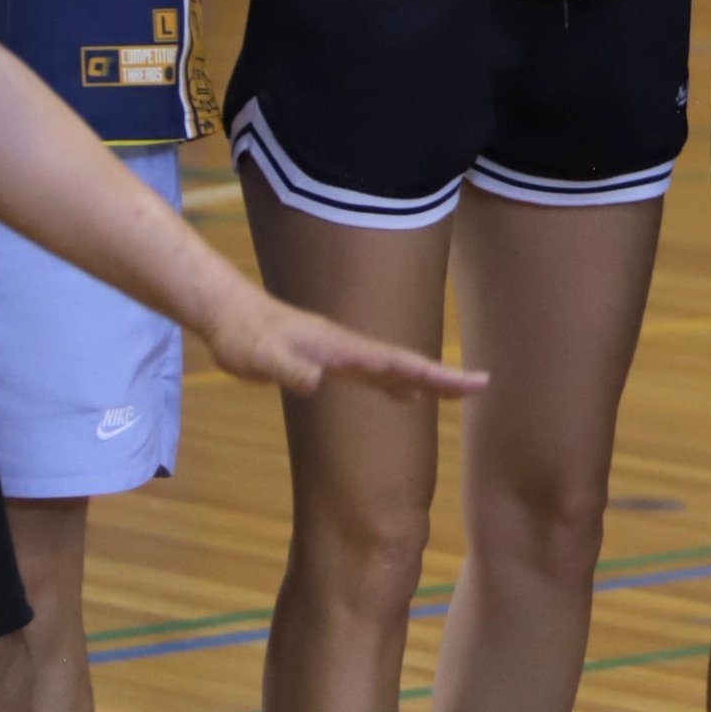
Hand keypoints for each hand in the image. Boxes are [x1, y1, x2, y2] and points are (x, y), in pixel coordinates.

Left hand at [187, 281, 486, 400]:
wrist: (229, 313)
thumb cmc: (242, 336)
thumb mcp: (259, 357)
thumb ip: (286, 368)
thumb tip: (315, 381)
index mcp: (342, 347)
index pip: (398, 363)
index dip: (435, 375)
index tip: (472, 383)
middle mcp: (349, 347)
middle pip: (406, 363)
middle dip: (443, 377)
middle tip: (482, 386)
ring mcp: (341, 352)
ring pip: (394, 367)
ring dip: (425, 380)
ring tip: (457, 393)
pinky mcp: (330, 359)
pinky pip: (375, 373)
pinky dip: (397, 384)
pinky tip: (404, 398)